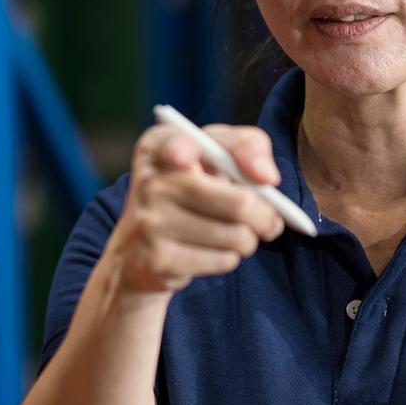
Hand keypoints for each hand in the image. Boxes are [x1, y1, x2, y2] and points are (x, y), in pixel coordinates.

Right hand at [102, 122, 285, 294]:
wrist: (138, 248)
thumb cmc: (191, 187)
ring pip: (237, 236)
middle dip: (265, 215)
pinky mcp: (159, 260)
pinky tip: (210, 250)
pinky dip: (228, 257)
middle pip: (239, 203)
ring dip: (248, 239)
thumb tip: (267, 177)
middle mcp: (149, 181)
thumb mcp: (213, 152)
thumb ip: (246, 146)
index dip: (189, 150)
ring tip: (232, 232)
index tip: (200, 162)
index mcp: (158, 145)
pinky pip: (224, 260)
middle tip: (267, 217)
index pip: (177, 143)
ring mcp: (150, 223)